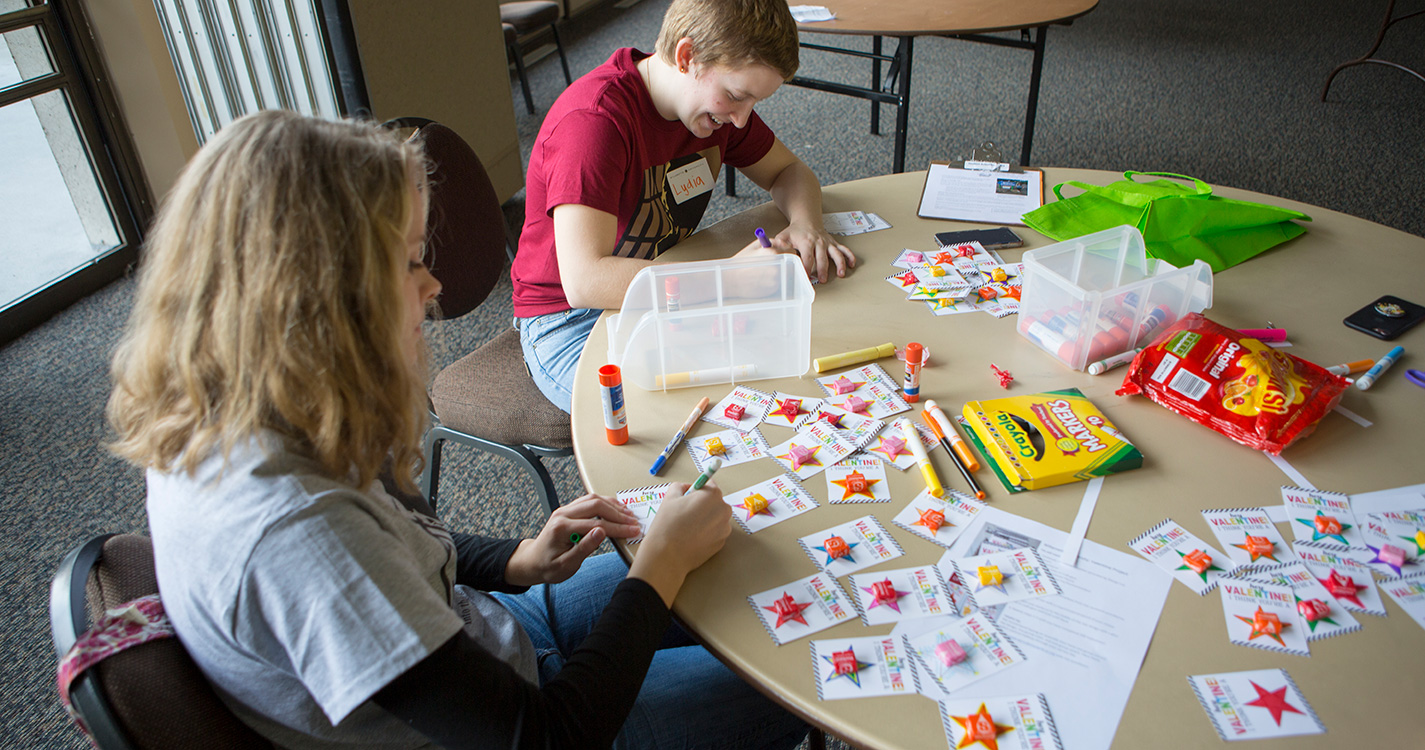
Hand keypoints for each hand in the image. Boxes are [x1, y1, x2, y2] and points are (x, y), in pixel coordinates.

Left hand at [504, 493, 641, 586]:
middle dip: (618, 514)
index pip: (596, 524)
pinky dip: (605, 503)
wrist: (533, 561)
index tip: (632, 531)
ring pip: (593, 499)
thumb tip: (601, 532)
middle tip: (634, 523)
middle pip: (596, 505)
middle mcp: (562, 514)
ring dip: (613, 506)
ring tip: (629, 515)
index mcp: (561, 527)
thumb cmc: (548, 566)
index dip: (617, 527)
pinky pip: (589, 501)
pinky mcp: (569, 510)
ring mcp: (565, 510)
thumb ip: (584, 548)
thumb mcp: (566, 565)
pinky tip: (616, 509)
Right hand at [629, 482, 731, 605]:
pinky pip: (715, 532)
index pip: (709, 484)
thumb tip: (687, 487)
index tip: (690, 495)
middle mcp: (724, 510)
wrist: (667, 555)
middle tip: (685, 513)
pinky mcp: (721, 543)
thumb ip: (681, 486)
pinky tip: (692, 537)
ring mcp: (724, 528)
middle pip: (714, 502)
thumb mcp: (670, 496)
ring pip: (715, 517)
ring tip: (687, 527)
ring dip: (705, 519)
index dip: (697, 489)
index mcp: (713, 495)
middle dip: (702, 505)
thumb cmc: (668, 525)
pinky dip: (706, 532)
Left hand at [777, 221, 855, 283]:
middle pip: (822, 258)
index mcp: (806, 242)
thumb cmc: (795, 231)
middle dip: (822, 269)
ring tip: (841, 274)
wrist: (807, 219)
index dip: (806, 268)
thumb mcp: (783, 236)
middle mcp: (819, 242)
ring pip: (836, 254)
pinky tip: (851, 265)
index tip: (806, 277)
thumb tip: (774, 252)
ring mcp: (828, 243)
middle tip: (821, 280)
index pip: (807, 257)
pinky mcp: (833, 243)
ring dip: (839, 264)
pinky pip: (844, 249)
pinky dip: (849, 256)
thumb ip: (779, 245)